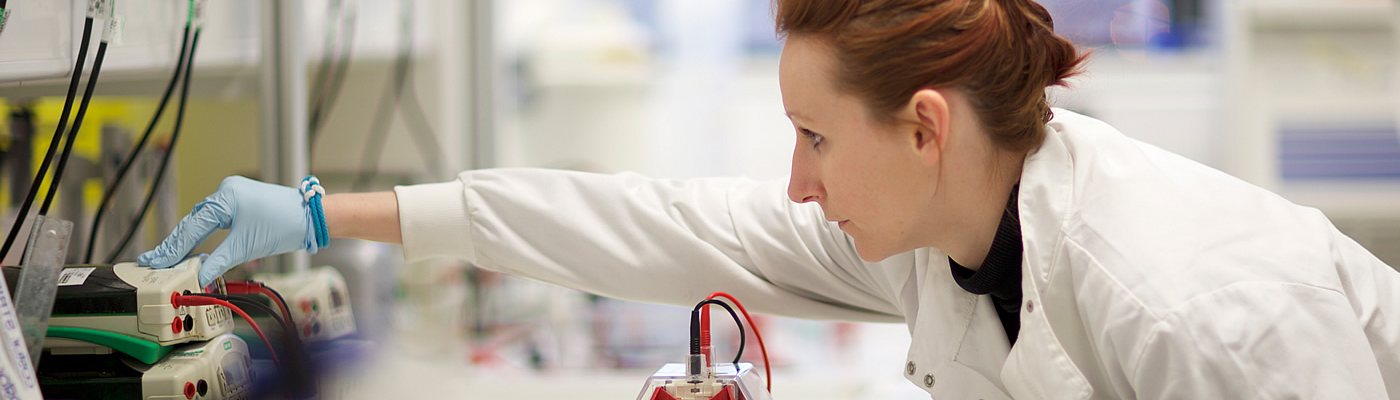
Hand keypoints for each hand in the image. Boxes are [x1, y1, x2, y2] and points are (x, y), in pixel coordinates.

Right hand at [138, 176, 315, 284]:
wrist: (311, 217)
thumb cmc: (285, 225)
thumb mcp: (246, 247)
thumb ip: (218, 262)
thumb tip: (199, 277)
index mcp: (225, 197)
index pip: (192, 226)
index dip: (173, 247)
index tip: (154, 261)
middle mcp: (226, 191)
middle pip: (193, 222)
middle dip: (175, 244)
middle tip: (153, 261)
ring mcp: (233, 195)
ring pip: (203, 221)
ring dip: (188, 240)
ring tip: (168, 258)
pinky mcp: (240, 202)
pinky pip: (215, 219)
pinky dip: (203, 234)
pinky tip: (191, 248)